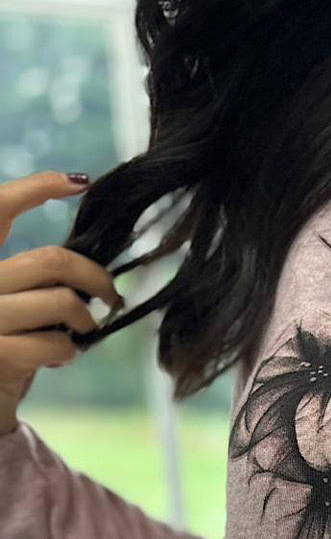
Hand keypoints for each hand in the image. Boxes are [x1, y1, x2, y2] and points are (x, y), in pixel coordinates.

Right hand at [0, 170, 121, 436]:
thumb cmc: (5, 345)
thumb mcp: (16, 304)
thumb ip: (36, 280)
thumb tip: (91, 270)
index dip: (36, 188)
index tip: (78, 181)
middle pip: (52, 261)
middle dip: (95, 277)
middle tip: (112, 297)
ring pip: (62, 302)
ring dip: (85, 322)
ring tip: (80, 333)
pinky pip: (56, 343)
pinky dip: (68, 351)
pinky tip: (58, 357)